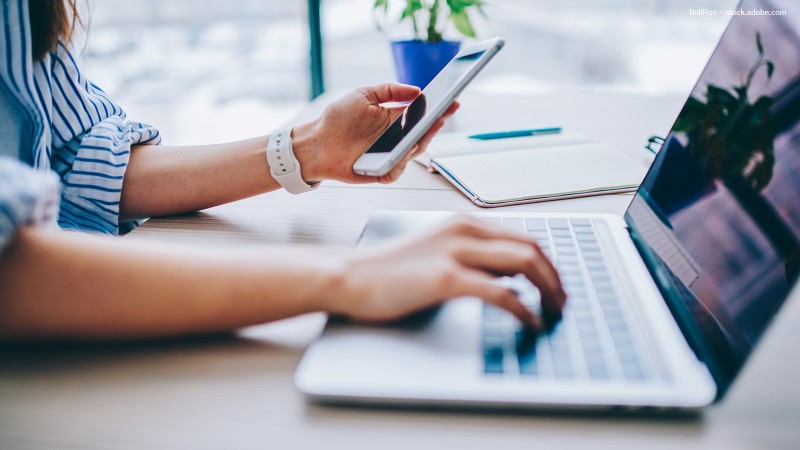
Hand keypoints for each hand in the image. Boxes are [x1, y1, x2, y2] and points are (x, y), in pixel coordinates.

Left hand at [292, 83, 458, 183]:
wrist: (316, 143)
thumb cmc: (337, 119)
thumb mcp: (363, 95)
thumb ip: (390, 90)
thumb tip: (416, 90)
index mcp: (394, 118)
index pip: (423, 114)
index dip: (439, 108)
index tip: (451, 100)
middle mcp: (396, 138)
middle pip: (423, 133)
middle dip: (435, 124)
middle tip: (443, 115)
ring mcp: (390, 155)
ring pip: (414, 152)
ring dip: (421, 142)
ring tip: (426, 130)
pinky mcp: (381, 171)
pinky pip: (397, 170)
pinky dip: (402, 163)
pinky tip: (404, 152)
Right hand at [329, 216, 565, 329]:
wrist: (349, 276)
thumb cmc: (388, 270)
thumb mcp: (436, 251)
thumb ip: (470, 256)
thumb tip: (508, 275)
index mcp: (464, 223)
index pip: (523, 237)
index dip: (548, 263)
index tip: (556, 285)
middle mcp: (465, 231)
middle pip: (531, 247)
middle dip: (556, 276)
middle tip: (563, 301)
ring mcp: (456, 252)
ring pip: (524, 263)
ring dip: (548, 290)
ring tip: (554, 312)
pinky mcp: (446, 278)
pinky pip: (501, 292)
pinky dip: (523, 309)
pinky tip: (529, 322)